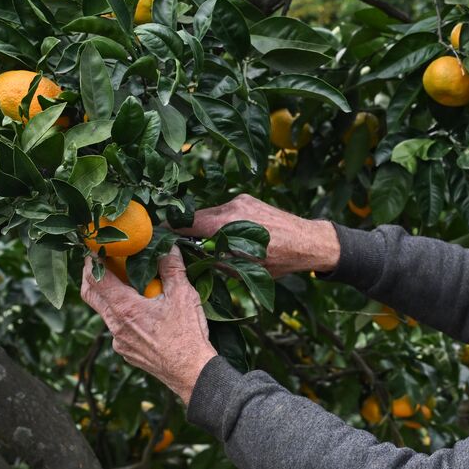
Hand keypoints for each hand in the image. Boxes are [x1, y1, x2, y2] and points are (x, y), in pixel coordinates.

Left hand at [79, 246, 216, 403]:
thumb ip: (172, 268)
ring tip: (125, 285)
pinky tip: (141, 312)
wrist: (191, 373)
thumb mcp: (183, 295)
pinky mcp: (127, 352)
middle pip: (91, 296)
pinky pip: (117, 329)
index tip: (95, 249)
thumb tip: (167, 247)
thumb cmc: (186, 336)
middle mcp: (115, 326)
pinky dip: (123, 315)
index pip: (96, 280)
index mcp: (125, 309)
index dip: (92, 261)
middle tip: (98, 263)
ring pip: (105, 313)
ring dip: (109, 296)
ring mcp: (119, 341)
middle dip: (91, 277)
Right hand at [173, 193, 339, 277]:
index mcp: (225, 225)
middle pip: (196, 217)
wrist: (309, 241)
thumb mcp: (242, 269)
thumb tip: (190, 259)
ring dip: (207, 228)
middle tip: (182, 247)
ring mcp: (240, 200)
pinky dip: (221, 222)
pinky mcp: (248, 199)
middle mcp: (230, 207)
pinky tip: (229, 236)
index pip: (186, 224)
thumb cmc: (279, 261)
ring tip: (211, 245)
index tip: (159, 238)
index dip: (170, 232)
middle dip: (188, 231)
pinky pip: (226, 210)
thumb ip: (213, 261)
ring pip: (211, 214)